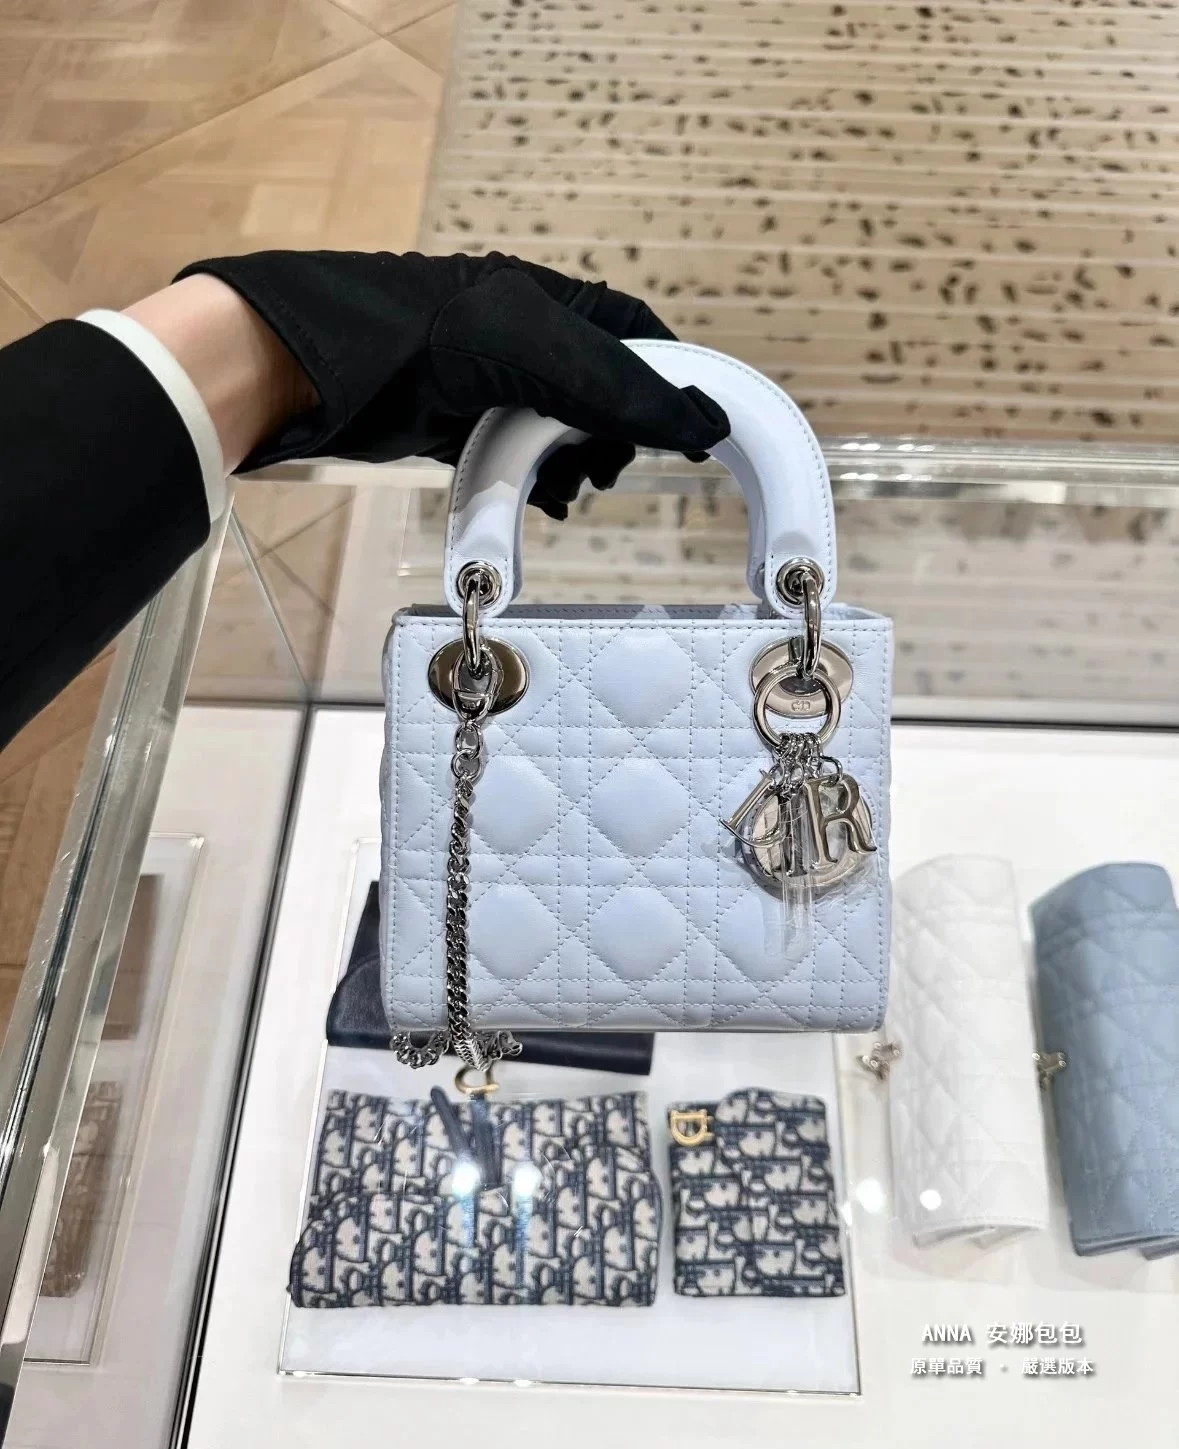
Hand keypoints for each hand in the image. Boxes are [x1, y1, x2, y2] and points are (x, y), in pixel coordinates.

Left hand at [173, 250, 728, 517]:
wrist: (327, 373)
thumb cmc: (430, 340)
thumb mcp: (541, 356)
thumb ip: (620, 389)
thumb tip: (704, 422)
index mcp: (552, 303)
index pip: (636, 338)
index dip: (667, 385)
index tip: (693, 434)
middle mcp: (527, 339)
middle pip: (603, 394)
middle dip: (617, 437)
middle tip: (611, 470)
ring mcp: (492, 385)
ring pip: (562, 433)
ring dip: (576, 466)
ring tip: (572, 488)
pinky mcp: (459, 425)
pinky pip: (518, 460)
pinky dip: (535, 483)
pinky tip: (541, 499)